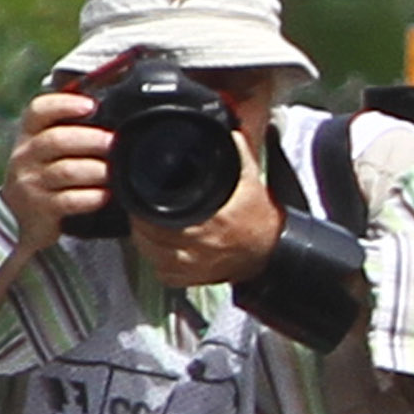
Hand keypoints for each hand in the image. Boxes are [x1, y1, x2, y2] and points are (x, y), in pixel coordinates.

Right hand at [0, 86, 108, 254]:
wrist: (20, 219)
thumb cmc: (45, 176)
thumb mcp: (48, 150)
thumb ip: (70, 130)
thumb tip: (113, 112)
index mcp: (29, 134)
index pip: (39, 111)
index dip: (64, 104)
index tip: (90, 105)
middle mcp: (25, 156)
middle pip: (56, 140)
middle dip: (90, 139)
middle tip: (114, 142)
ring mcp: (31, 182)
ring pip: (66, 171)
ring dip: (96, 170)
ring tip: (115, 171)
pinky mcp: (40, 208)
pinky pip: (69, 200)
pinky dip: (92, 197)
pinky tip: (106, 195)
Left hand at [134, 150, 283, 290]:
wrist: (273, 252)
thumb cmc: (262, 222)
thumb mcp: (252, 182)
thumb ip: (238, 155)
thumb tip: (230, 133)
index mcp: (208, 223)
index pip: (156, 219)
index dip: (142, 209)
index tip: (142, 200)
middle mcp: (198, 249)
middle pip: (148, 238)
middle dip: (141, 223)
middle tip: (144, 211)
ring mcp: (194, 267)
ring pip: (151, 256)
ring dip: (146, 242)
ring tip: (149, 227)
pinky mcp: (194, 280)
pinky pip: (163, 274)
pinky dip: (158, 262)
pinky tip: (162, 250)